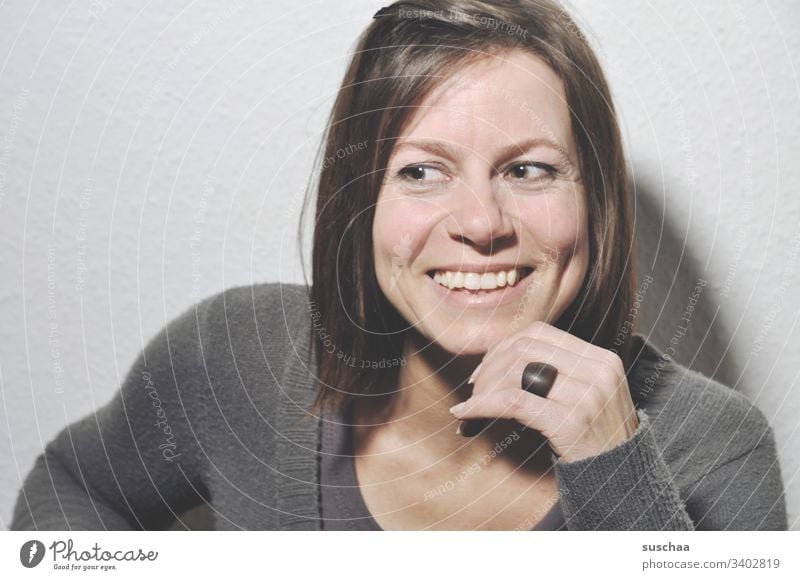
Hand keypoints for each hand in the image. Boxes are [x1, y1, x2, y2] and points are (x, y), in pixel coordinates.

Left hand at [449, 321, 639, 462]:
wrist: (620, 479)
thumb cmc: (595, 438)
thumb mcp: (589, 394)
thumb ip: (557, 371)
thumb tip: (498, 357)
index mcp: (601, 358)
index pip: (538, 333)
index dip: (503, 346)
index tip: (485, 368)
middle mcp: (597, 371)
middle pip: (523, 348)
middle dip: (489, 366)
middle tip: (473, 388)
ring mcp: (586, 395)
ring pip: (515, 371)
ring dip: (484, 388)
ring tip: (472, 407)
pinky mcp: (570, 422)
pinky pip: (513, 402)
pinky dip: (482, 405)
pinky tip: (467, 415)